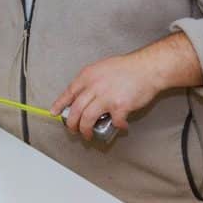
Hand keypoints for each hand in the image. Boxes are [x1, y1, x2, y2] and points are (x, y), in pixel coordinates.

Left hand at [50, 33, 202, 139]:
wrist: (149, 67)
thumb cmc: (129, 67)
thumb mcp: (102, 67)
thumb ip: (91, 81)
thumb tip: (84, 97)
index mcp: (88, 76)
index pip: (69, 92)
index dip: (60, 104)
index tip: (54, 112)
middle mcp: (94, 86)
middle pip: (76, 110)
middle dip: (72, 124)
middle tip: (73, 130)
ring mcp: (106, 97)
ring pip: (87, 119)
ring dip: (86, 130)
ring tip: (88, 135)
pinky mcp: (119, 106)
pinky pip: (114, 122)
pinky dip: (117, 126)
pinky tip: (121, 125)